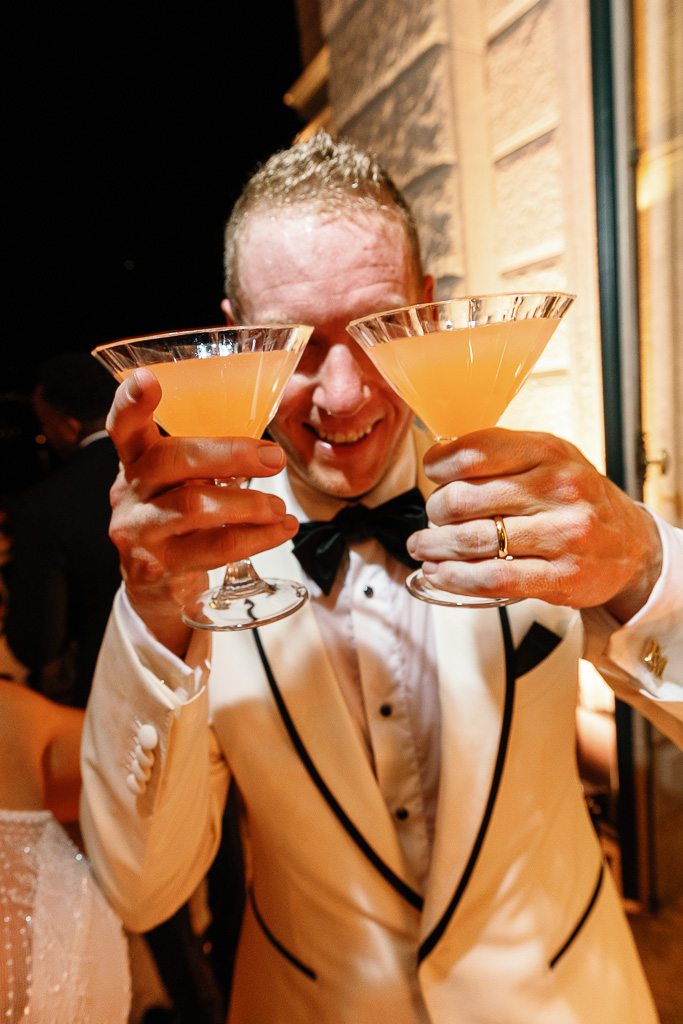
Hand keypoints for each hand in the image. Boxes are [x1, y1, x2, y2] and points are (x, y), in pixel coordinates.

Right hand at [106, 368, 298, 653]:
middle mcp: (130, 493)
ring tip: (279, 507)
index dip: (133, 403)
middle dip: (230, 455)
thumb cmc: (176, 521)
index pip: (124, 426)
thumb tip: (266, 448)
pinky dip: (257, 537)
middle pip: (173, 460)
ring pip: (196, 506)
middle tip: (274, 459)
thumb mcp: (177, 485)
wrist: (154, 587)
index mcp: (135, 462)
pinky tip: (280, 530)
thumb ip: (203, 460)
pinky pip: (215, 547)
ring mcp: (140, 531)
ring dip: (249, 504)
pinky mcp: (159, 566)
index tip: (149, 379)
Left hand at [407, 428, 661, 620]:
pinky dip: (455, 578)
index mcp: (549, 452)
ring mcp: (563, 535)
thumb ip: (500, 453)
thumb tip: (438, 459)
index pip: (475, 452)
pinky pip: (491, 579)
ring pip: (472, 541)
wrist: (630, 544)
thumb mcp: (549, 458)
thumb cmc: (575, 498)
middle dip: (434, 511)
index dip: (441, 465)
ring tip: (422, 547)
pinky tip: (440, 574)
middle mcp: (558, 490)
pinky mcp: (561, 577)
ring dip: (434, 547)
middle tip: (432, 518)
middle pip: (464, 500)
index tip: (433, 473)